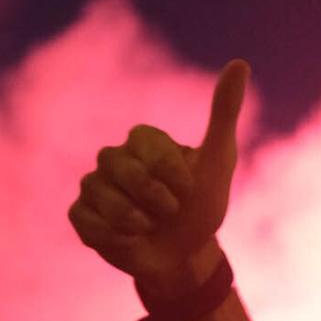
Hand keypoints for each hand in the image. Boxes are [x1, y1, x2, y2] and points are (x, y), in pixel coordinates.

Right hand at [69, 60, 246, 296]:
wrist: (185, 257)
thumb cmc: (202, 207)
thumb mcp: (218, 161)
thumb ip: (223, 113)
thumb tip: (240, 63)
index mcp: (143, 141)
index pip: (145, 141)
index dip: (170, 172)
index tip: (188, 189)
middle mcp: (114, 158)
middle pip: (119, 166)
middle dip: (153, 197)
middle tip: (170, 211)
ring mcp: (94, 185)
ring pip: (101, 195)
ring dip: (134, 219)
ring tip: (150, 227)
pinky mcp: (81, 215)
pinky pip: (85, 220)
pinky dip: (113, 235)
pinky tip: (129, 239)